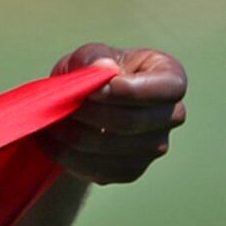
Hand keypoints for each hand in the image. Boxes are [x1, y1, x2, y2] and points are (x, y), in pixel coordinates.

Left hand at [46, 45, 187, 184]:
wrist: (84, 105)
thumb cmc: (95, 72)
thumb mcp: (91, 55)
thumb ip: (94, 57)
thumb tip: (104, 68)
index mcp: (171, 78)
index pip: (164, 88)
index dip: (126, 92)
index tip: (91, 90)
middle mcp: (172, 114)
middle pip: (133, 122)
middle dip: (91, 114)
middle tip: (61, 106)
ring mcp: (156, 146)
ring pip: (114, 148)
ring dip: (75, 137)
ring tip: (52, 122)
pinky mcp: (133, 170)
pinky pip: (103, 171)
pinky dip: (72, 158)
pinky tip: (54, 143)